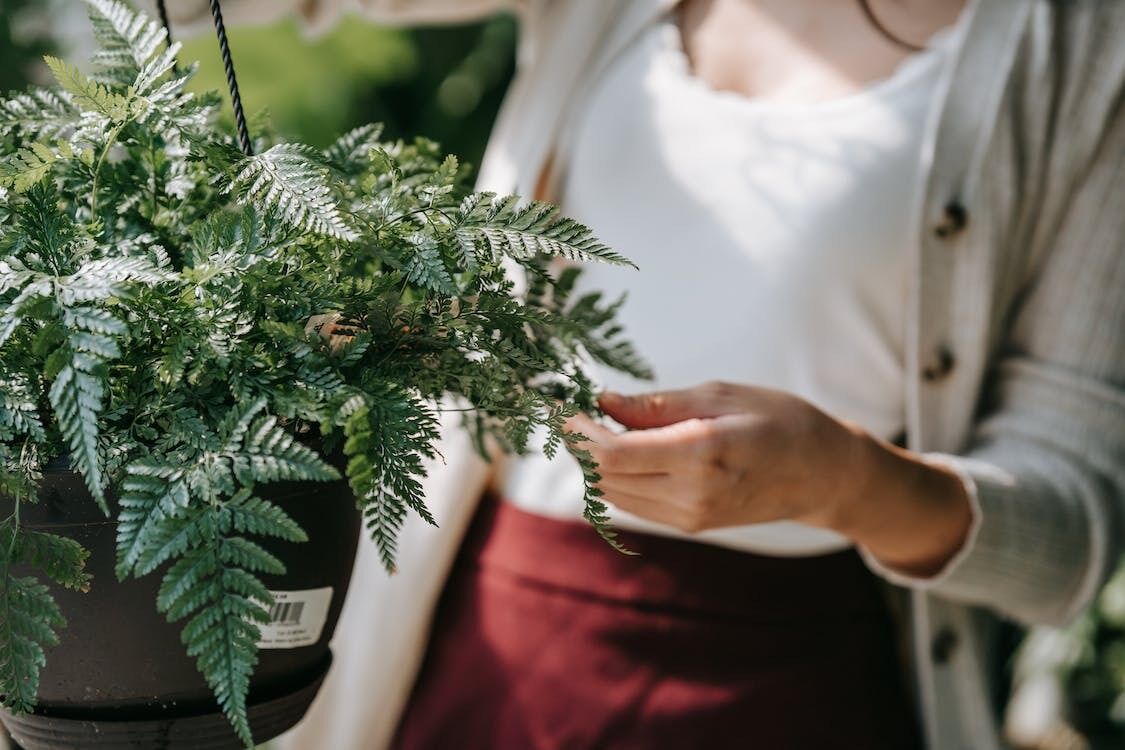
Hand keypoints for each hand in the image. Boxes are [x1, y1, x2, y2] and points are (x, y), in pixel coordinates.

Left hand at [569, 381, 973, 575]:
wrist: (824, 474)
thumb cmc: (779, 419)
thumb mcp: (720, 395)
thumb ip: (657, 404)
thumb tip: (601, 402)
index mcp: (701, 454)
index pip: (613, 454)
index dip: (577, 432)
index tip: (559, 405)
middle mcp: (692, 494)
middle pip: (605, 477)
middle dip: (579, 445)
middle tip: (570, 410)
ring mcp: (691, 517)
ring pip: (613, 494)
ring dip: (595, 462)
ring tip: (595, 424)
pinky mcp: (692, 525)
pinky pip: (634, 503)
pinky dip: (617, 476)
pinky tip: (622, 448)